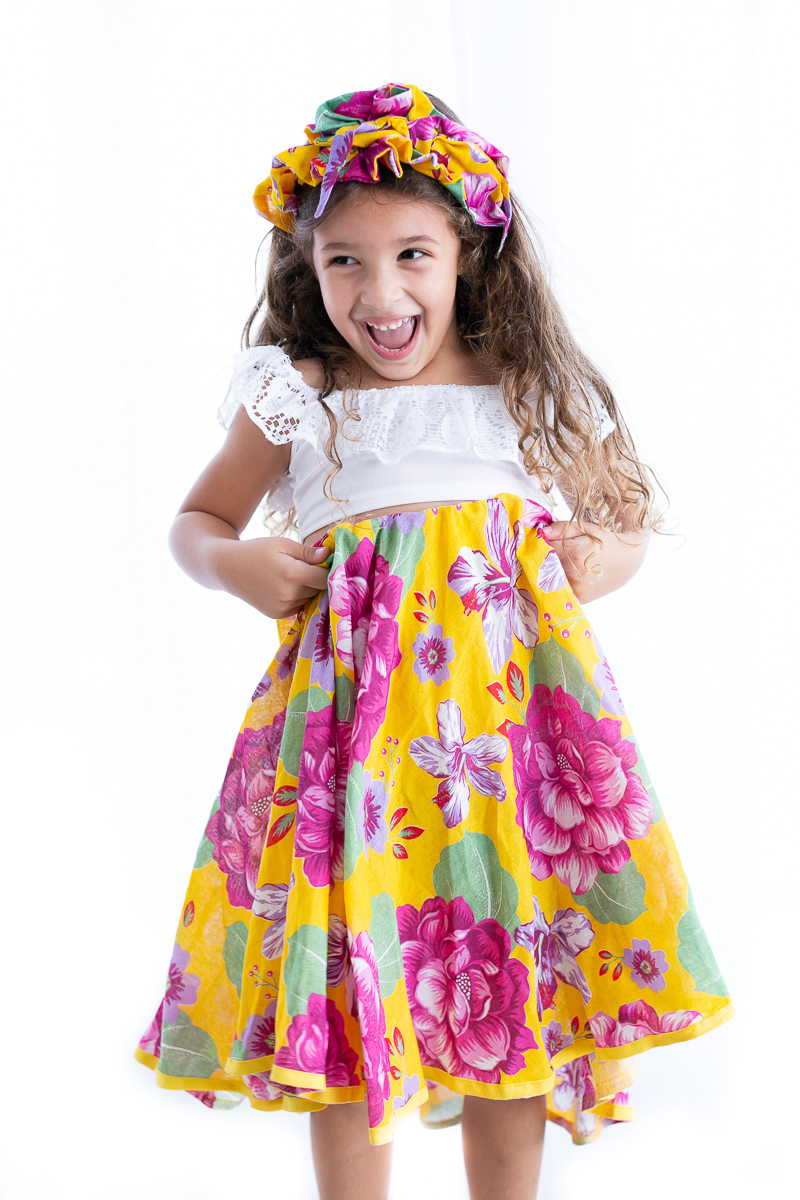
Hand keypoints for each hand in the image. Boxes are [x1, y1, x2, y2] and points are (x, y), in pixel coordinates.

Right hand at [215, 535, 329, 618]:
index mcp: (292, 574)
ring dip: (308, 589)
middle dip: (317, 579)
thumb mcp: (282, 544)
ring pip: (309, 598)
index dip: (328, 570)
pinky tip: (284, 586)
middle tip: (307, 567)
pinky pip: (298, 606)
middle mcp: (288, 594)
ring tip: (291, 576)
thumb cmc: (257, 551)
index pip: (325, 578)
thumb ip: (307, 553)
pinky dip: (297, 597)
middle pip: (318, 589)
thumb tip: (327, 555)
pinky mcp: (277, 614)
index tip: (327, 562)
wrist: (228, 568)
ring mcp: (282, 607)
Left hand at [541, 521, 648, 603]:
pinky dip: (556, 583)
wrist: (628, 560)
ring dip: (547, 572)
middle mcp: (574, 576)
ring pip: (549, 581)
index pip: (543, 549)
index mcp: (575, 555)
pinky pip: (559, 591)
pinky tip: (563, 575)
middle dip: (541, 559)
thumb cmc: (606, 541)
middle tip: (546, 551)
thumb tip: (540, 533)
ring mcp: (576, 591)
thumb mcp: (585, 528)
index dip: (539, 544)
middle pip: (543, 567)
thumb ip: (561, 529)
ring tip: (558, 563)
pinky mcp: (579, 600)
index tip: (539, 540)